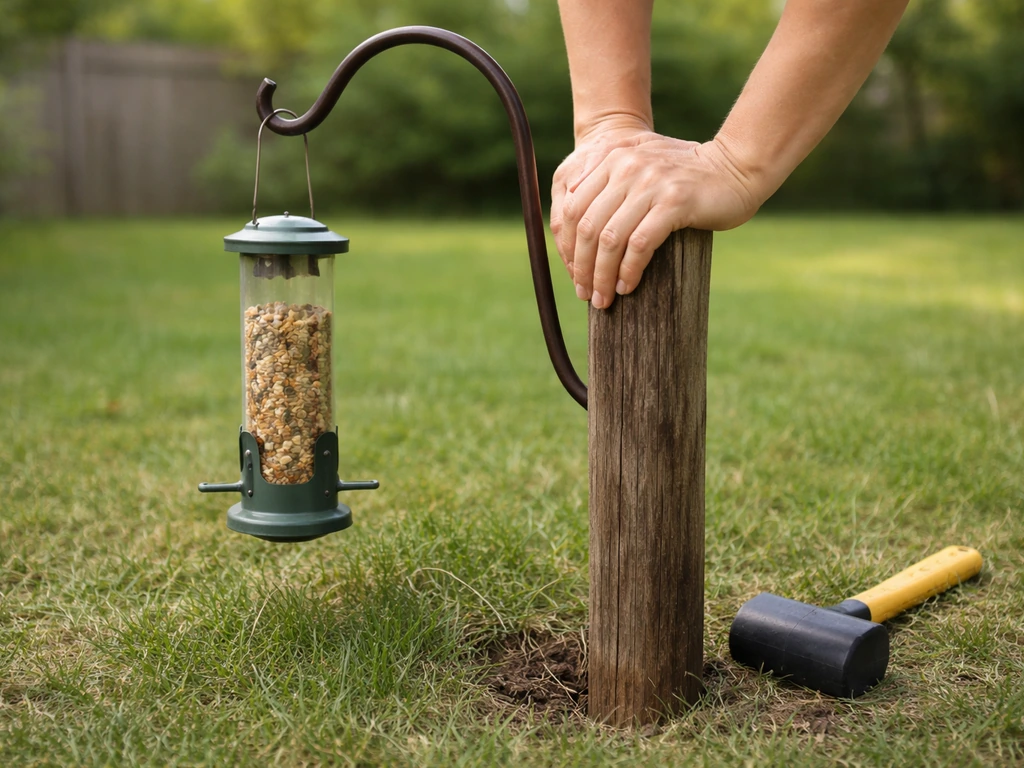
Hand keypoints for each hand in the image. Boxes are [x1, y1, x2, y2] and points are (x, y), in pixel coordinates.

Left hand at [550, 128, 761, 308]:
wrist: (737, 166)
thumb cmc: (688, 172)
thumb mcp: (643, 157)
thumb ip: (608, 171)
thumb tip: (569, 203)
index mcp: (614, 157)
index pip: (572, 208)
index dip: (567, 246)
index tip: (575, 273)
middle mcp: (628, 167)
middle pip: (587, 227)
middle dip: (582, 267)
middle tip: (585, 293)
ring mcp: (651, 184)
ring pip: (610, 239)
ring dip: (603, 276)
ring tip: (603, 299)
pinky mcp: (675, 202)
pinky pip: (640, 245)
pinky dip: (629, 270)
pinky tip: (628, 287)